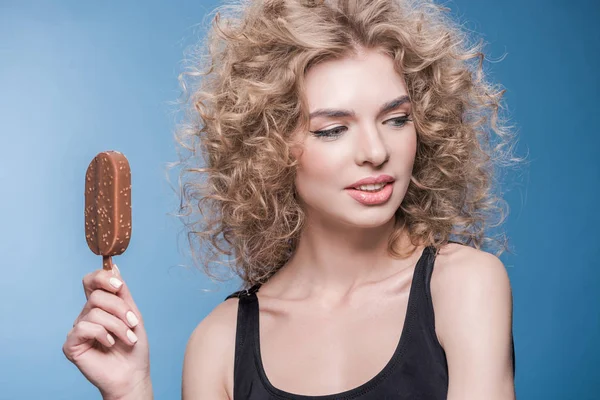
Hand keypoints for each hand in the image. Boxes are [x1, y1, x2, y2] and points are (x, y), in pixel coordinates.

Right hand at [62, 263, 151, 398]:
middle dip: (120, 309)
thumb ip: (122, 293)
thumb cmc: (133, 347)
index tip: (119, 286)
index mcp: (100, 306)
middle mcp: (86, 315)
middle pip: (97, 296)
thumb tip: (114, 266)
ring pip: (95, 312)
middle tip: (132, 323)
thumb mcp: (132, 314)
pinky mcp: (71, 344)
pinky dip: (103, 334)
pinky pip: (85, 328)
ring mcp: (78, 329)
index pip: (92, 281)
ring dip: (118, 325)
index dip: (102, 278)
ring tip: (128, 338)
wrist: (132, 374)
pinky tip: (109, 344)